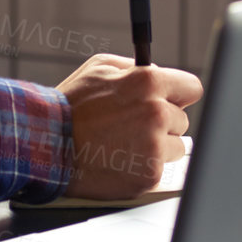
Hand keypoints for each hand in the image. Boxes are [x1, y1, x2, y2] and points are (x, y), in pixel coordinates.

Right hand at [56, 53, 202, 199]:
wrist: (48, 145)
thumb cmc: (70, 106)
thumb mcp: (99, 68)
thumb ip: (135, 67)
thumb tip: (158, 73)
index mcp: (149, 83)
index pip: (192, 88)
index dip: (179, 95)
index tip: (172, 101)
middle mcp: (156, 113)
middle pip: (183, 120)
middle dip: (164, 122)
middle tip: (134, 125)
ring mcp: (154, 146)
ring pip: (176, 146)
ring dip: (158, 146)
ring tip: (125, 143)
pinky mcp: (149, 174)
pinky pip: (160, 168)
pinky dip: (144, 166)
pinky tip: (121, 159)